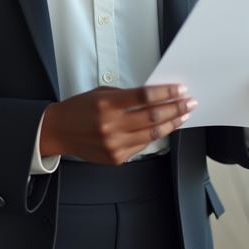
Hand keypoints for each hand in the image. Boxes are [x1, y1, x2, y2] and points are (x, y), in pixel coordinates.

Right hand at [39, 84, 195, 164]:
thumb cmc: (79, 109)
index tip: (180, 90)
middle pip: (153, 116)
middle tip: (189, 103)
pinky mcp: (116, 157)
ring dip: (172, 124)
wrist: (59, 132)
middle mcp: (111, 126)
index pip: (144, 97)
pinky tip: (165, 128)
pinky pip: (142, 145)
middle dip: (175, 108)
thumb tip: (154, 96)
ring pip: (152, 133)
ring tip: (183, 116)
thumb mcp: (101, 94)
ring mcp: (114, 144)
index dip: (166, 93)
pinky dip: (156, 135)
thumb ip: (127, 96)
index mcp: (107, 105)